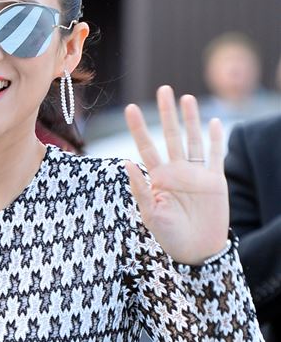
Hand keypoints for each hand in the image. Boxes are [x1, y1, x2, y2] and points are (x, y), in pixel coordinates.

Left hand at [124, 85, 228, 264]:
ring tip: (186, 99)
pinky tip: (215, 122)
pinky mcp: (215, 181)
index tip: (129, 108)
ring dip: (190, 120)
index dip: (138, 128)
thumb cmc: (169, 238)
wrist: (196, 252)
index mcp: (158, 179)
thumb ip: (140, 190)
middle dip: (166, 114)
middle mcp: (176, 172)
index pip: (146, 147)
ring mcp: (196, 175)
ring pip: (193, 140)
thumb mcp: (150, 215)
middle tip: (163, 89)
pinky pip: (215, 156)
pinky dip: (216, 139)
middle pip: (170, 136)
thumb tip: (125, 163)